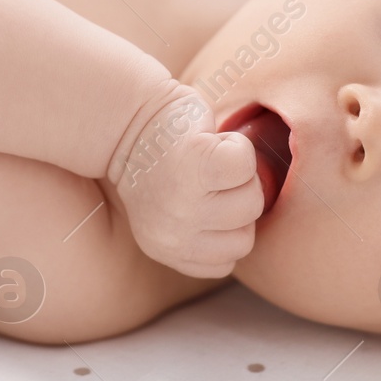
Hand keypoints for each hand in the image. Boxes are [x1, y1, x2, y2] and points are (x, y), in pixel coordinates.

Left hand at [109, 84, 264, 277]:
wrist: (127, 118)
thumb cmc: (159, 161)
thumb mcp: (171, 215)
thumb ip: (202, 235)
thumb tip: (243, 231)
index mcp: (166, 249)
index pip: (227, 261)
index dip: (226, 227)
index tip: (202, 199)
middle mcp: (172, 234)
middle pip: (245, 236)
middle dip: (235, 202)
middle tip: (206, 177)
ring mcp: (184, 202)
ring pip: (252, 201)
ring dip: (239, 175)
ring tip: (208, 159)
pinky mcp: (198, 162)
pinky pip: (246, 165)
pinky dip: (238, 146)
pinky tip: (212, 141)